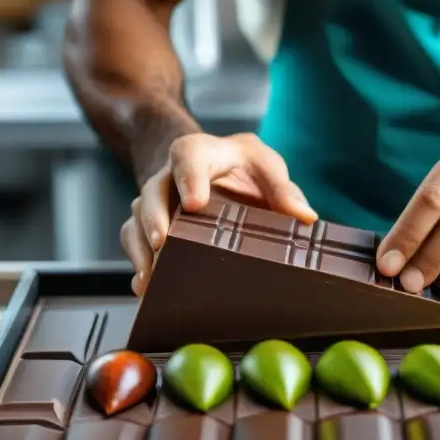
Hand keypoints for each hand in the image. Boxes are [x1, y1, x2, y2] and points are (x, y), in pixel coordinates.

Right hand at [121, 132, 315, 295]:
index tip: (195, 203)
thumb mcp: (267, 167)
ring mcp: (158, 199)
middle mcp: (172, 174)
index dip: (189, 177)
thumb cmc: (246, 169)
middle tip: (162, 243)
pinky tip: (146, 288)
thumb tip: (305, 218)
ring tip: (151, 276)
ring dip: (141, 247)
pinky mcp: (151, 223)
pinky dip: (138, 262)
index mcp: (204, 152)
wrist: (222, 170)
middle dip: (156, 217)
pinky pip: (134, 239)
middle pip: (154, 190)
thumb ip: (284, 189)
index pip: (189, 155)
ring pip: (137, 217)